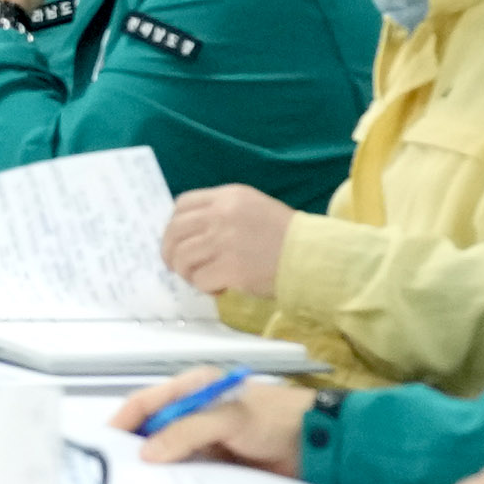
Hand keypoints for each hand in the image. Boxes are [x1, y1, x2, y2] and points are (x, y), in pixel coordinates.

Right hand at [114, 369, 311, 472]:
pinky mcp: (214, 465)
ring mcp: (202, 441)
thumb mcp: (231, 417)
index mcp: (193, 388)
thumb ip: (188, 431)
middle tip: (112, 472)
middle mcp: (192, 413)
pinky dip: (171, 482)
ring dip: (151, 469)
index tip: (102, 446)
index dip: (122, 421)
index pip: (144, 402)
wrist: (319, 445)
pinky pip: (183, 473)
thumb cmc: (276, 419)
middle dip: (130, 448)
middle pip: (149, 430)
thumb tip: (145, 454)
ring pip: (164, 454)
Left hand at [159, 184, 297, 299]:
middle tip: (178, 266)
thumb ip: (220, 213)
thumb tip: (187, 232)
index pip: (182, 205)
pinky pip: (199, 280)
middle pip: (174, 232)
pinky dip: (206, 287)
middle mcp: (222, 214)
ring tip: (205, 278)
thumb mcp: (253, 208)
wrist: (313, 255)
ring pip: (182, 258)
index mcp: (228, 196)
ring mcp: (223, 241)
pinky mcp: (229, 267)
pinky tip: (222, 287)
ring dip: (188, 273)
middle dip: (170, 252)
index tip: (178, 240)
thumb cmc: (285, 235)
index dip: (174, 225)